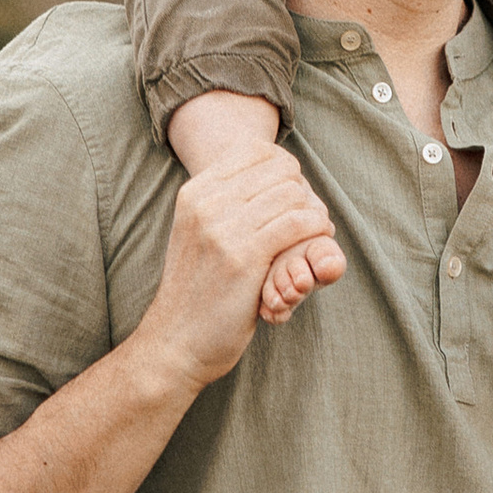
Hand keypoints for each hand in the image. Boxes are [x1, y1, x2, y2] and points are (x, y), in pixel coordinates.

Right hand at [137, 148, 343, 392]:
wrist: (176, 342)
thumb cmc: (197, 291)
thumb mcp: (197, 232)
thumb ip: (223, 200)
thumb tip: (270, 165)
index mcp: (195, 191)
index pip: (256, 150)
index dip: (285, 171)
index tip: (291, 199)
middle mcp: (206, 202)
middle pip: (280, 168)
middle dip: (303, 191)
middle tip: (308, 219)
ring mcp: (223, 228)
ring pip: (293, 194)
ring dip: (314, 213)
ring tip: (314, 233)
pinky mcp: (244, 257)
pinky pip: (297, 223)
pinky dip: (316, 229)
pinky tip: (316, 244)